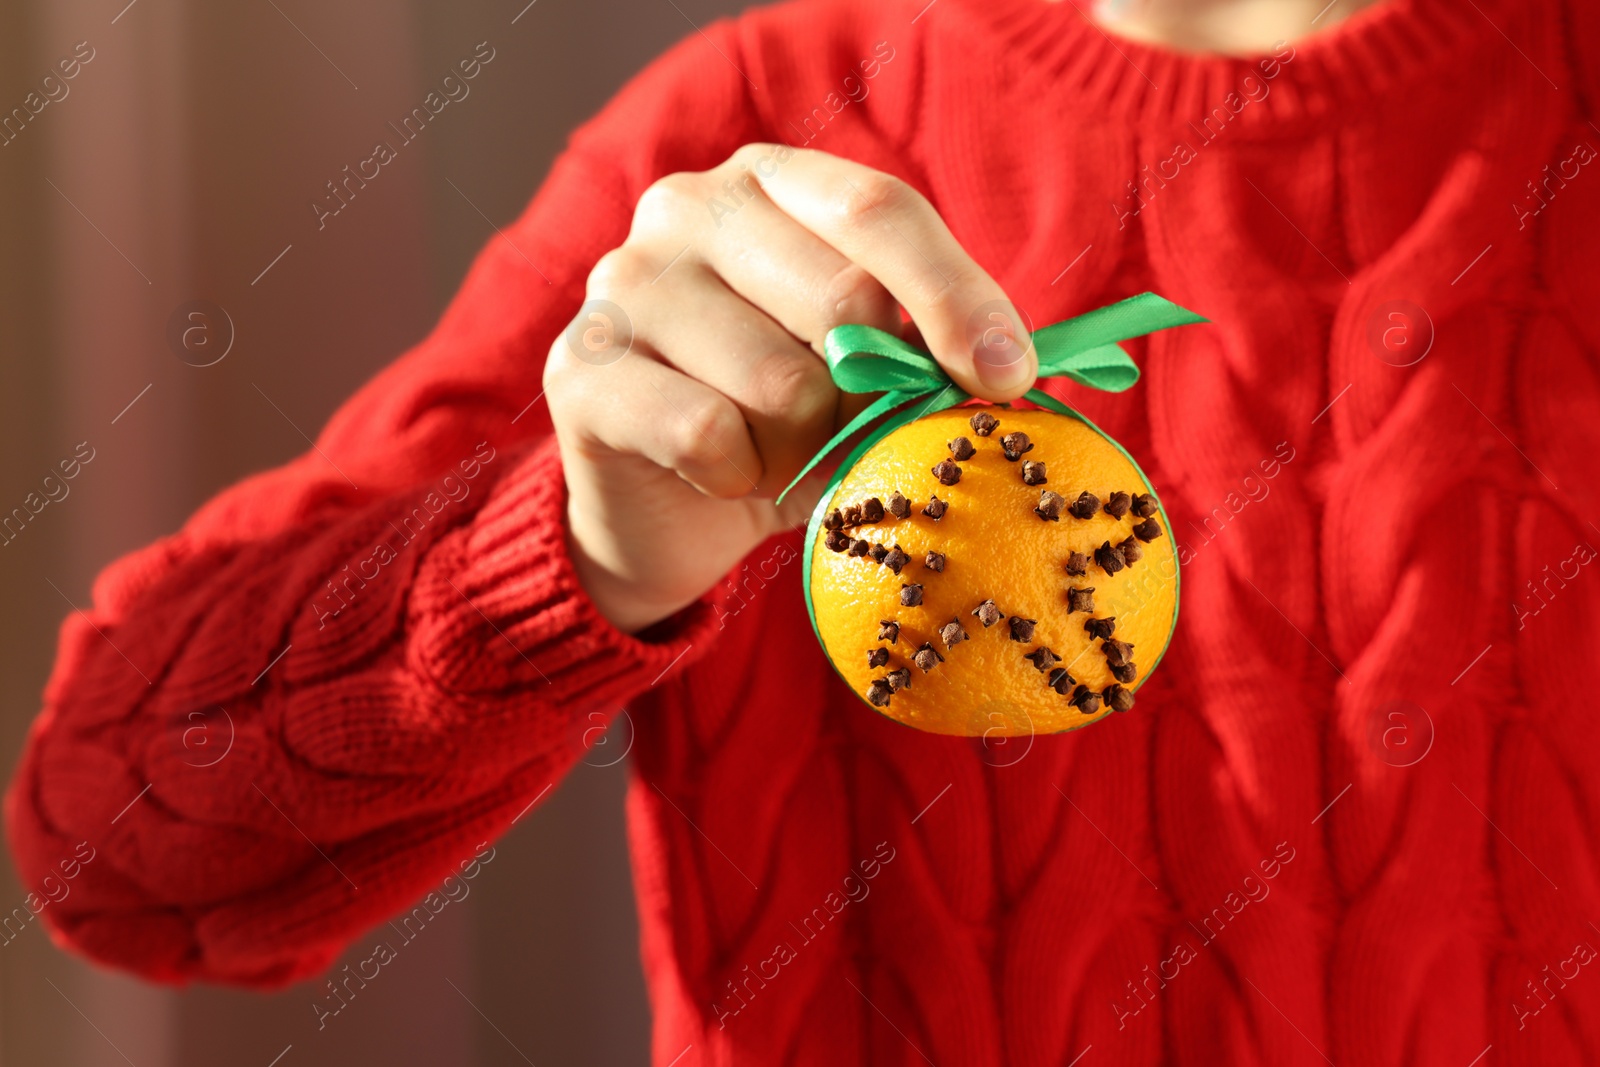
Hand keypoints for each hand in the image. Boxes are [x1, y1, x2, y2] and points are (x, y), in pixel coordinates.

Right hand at [545, 144, 1035, 633]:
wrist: (663, 508)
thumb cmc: (782, 421)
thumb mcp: (866, 367)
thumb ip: (924, 346)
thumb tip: (1009, 370)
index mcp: (771, 181)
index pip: (879, 210)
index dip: (956, 296)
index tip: (1008, 376)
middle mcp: (688, 206)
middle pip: (843, 301)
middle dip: (869, 396)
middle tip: (846, 431)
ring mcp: (622, 281)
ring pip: (782, 383)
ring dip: (803, 450)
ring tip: (774, 455)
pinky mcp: (580, 368)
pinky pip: (708, 433)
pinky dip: (739, 478)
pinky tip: (719, 474)